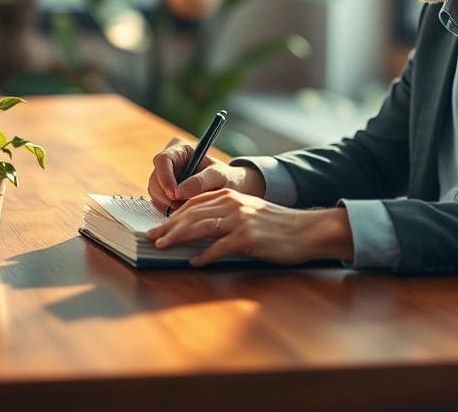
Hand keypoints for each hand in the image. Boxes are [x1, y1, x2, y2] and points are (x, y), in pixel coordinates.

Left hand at [144, 188, 354, 266]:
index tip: (158, 227)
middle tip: (151, 239)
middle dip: (168, 227)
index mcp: (230, 195)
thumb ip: (223, 215)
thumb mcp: (247, 211)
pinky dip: (204, 255)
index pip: (192, 203)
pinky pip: (219, 247)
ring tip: (163, 247)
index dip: (172, 216)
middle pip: (191, 214)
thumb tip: (195, 229)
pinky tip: (194, 262)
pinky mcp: (248, 238)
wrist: (306, 230)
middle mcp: (232, 204)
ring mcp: (240, 220)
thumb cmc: (275, 225)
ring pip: (200, 227)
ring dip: (178, 238)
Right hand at [147, 137, 265, 213]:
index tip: (175, 193)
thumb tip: (178, 192)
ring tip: (189, 206)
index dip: (165, 177)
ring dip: (169, 204)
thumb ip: (201, 181)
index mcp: (181, 151)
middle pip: (155, 179)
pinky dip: (169, 209)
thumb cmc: (226, 177)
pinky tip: (185, 209)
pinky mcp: (164, 194)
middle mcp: (169, 164)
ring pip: (155, 193)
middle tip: (184, 205)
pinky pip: (159, 204)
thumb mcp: (219, 176)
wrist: (228, 189)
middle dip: (167, 195)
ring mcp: (165, 179)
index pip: (163, 160)